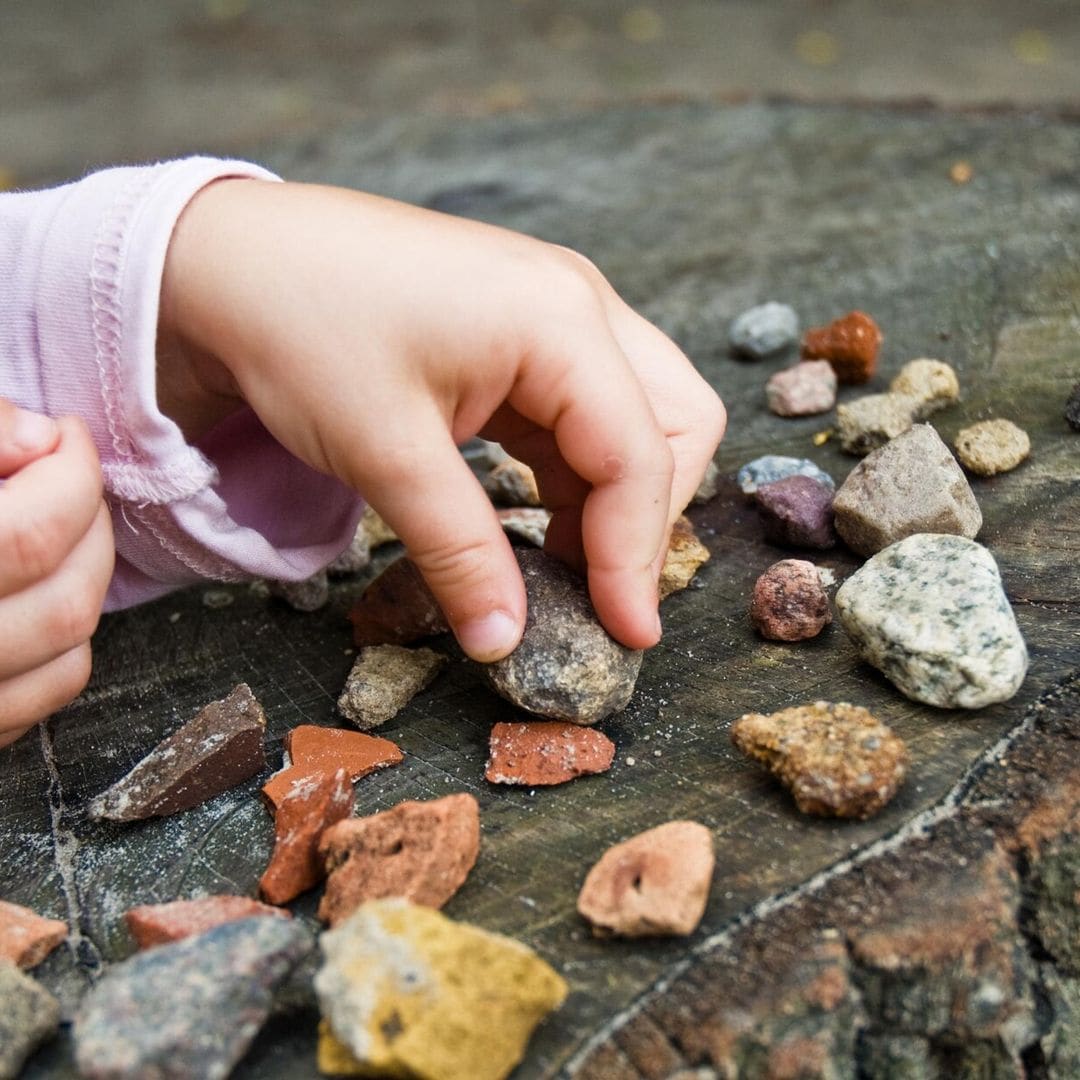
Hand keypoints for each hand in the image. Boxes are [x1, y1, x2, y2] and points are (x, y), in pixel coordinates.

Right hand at [0, 403, 113, 746]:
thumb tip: (36, 435)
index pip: (31, 534)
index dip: (70, 473)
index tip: (63, 434)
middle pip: (67, 598)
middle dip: (89, 521)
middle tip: (67, 477)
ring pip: (69, 648)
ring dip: (84, 574)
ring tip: (56, 526)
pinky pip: (44, 696)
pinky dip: (64, 638)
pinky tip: (37, 590)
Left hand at [158, 181, 725, 660]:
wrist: (228, 259)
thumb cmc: (301, 331)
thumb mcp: (386, 454)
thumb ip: (462, 553)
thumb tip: (504, 642)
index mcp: (561, 319)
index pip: (640, 456)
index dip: (636, 557)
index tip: (624, 636)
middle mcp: (578, 304)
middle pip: (674, 424)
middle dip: (647, 515)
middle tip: (598, 593)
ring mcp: (554, 310)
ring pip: (636, 417)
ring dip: (613, 498)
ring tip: (563, 570)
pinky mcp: (523, 332)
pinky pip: (584, 411)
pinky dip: (575, 472)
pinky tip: (536, 518)